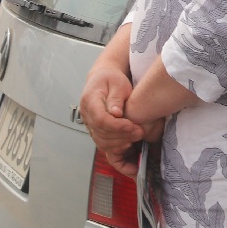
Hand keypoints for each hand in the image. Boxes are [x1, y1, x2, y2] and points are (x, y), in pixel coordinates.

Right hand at [81, 58, 144, 176]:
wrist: (103, 79)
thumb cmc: (111, 79)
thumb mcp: (117, 83)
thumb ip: (116, 98)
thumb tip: (116, 113)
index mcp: (90, 101)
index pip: (100, 119)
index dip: (116, 126)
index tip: (130, 125)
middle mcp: (87, 115)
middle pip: (101, 133)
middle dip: (122, 135)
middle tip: (139, 131)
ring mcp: (90, 124)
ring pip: (101, 142)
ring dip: (120, 143)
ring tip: (137, 136)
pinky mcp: (96, 131)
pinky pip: (104, 144)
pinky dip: (116, 148)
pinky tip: (129, 145)